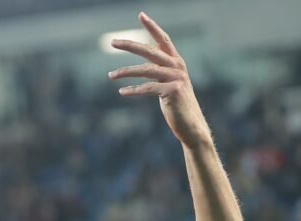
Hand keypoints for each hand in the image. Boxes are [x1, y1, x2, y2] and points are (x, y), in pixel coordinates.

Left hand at [109, 12, 210, 147]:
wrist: (191, 125)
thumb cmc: (177, 105)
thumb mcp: (169, 84)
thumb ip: (159, 72)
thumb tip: (142, 66)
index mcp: (176, 62)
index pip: (163, 40)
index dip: (152, 27)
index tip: (141, 15)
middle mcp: (177, 66)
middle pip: (150, 51)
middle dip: (130, 45)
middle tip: (112, 42)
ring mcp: (176, 78)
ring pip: (145, 70)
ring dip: (125, 72)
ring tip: (110, 75)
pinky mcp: (172, 90)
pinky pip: (147, 88)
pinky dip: (133, 90)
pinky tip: (121, 91)